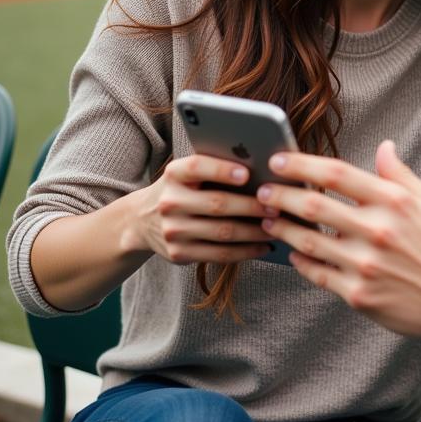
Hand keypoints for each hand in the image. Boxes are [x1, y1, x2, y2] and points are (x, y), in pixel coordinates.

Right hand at [122, 154, 275, 264]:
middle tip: (279, 206)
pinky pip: (219, 254)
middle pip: (218, 204)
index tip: (247, 173)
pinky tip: (264, 246)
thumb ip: (216, 167)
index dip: (222, 170)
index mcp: (174, 174)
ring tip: (278, 226)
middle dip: (253, 206)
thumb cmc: (182, 188)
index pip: (198, 167)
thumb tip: (263, 167)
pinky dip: (246, 251)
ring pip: (223, 232)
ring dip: (255, 231)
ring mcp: (173, 230)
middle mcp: (170, 202)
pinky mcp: (178, 254)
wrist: (142, 219)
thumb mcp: (188, 173)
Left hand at [257, 142, 420, 337]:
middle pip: (313, 206)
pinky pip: (319, 275)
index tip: (279, 159)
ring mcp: (365, 265)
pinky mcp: (360, 296)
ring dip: (283, 229)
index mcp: (393, 201)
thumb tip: (383, 147)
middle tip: (263, 191)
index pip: (335, 174)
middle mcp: (376, 230)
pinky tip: (294, 254)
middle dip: (280, 196)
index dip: (301, 165)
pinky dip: (302, 262)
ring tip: (270, 221)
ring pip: (309, 242)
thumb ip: (400, 175)